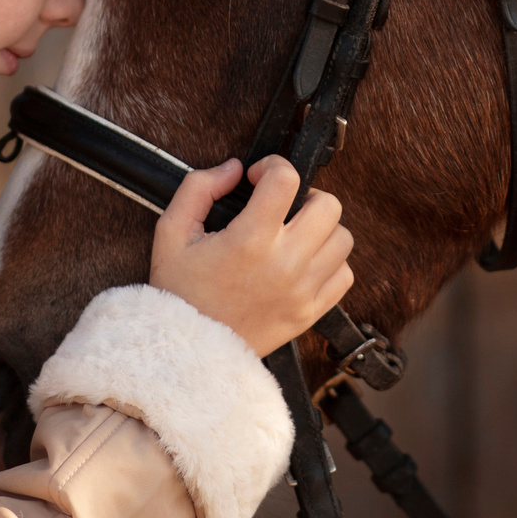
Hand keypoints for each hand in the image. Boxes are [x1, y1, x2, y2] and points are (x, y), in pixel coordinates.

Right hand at [149, 156, 353, 356]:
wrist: (189, 351)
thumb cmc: (180, 292)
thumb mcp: (171, 232)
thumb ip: (199, 188)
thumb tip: (234, 169)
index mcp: (249, 240)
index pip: (286, 180)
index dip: (273, 166)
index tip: (259, 178)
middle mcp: (283, 264)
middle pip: (328, 206)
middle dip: (306, 196)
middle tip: (283, 207)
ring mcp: (302, 291)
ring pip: (343, 239)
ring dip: (323, 229)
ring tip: (296, 234)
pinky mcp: (310, 313)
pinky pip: (345, 275)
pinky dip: (331, 263)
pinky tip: (305, 262)